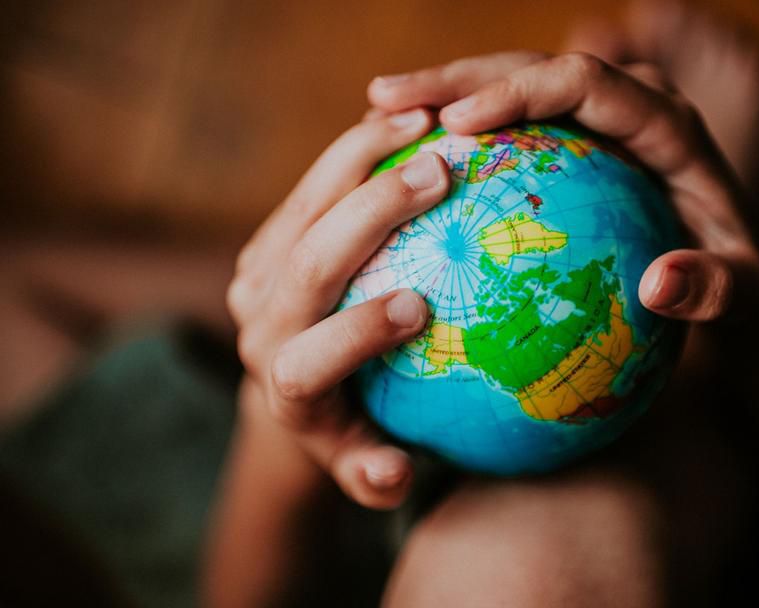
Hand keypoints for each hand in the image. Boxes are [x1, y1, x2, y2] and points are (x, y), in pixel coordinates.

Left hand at [226, 110, 450, 508]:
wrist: (299, 388)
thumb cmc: (357, 430)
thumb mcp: (366, 468)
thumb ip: (374, 476)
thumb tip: (393, 473)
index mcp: (285, 386)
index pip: (307, 359)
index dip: (354, 334)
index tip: (417, 307)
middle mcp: (259, 327)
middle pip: (305, 262)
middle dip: (370, 213)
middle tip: (440, 172)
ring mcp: (257, 276)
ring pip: (304, 204)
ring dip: (362, 156)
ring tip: (424, 119)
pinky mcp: (268, 240)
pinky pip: (312, 184)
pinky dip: (357, 149)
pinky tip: (406, 117)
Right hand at [368, 51, 758, 320]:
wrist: (726, 263)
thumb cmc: (731, 283)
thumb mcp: (744, 297)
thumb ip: (716, 290)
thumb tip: (659, 285)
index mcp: (667, 122)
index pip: (585, 83)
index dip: (518, 94)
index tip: (456, 124)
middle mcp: (630, 100)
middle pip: (533, 66)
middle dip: (457, 76)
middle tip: (384, 98)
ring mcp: (597, 113)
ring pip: (511, 82)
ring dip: (443, 91)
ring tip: (375, 109)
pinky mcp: (571, 136)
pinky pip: (508, 124)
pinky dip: (457, 131)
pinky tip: (403, 154)